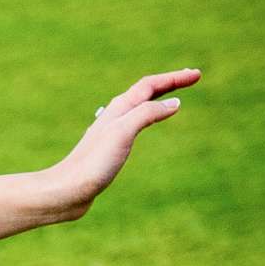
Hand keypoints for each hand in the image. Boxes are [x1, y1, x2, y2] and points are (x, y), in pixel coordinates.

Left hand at [40, 69, 201, 219]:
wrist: (67, 190)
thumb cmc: (93, 163)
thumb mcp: (123, 133)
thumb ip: (147, 114)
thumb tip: (174, 102)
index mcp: (119, 109)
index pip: (150, 85)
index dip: (174, 78)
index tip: (197, 75)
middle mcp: (114, 116)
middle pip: (145, 92)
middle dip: (169, 83)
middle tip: (192, 77)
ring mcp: (111, 132)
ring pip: (138, 107)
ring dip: (158, 98)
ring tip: (173, 96)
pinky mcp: (109, 149)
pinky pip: (133, 123)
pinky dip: (146, 116)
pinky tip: (144, 123)